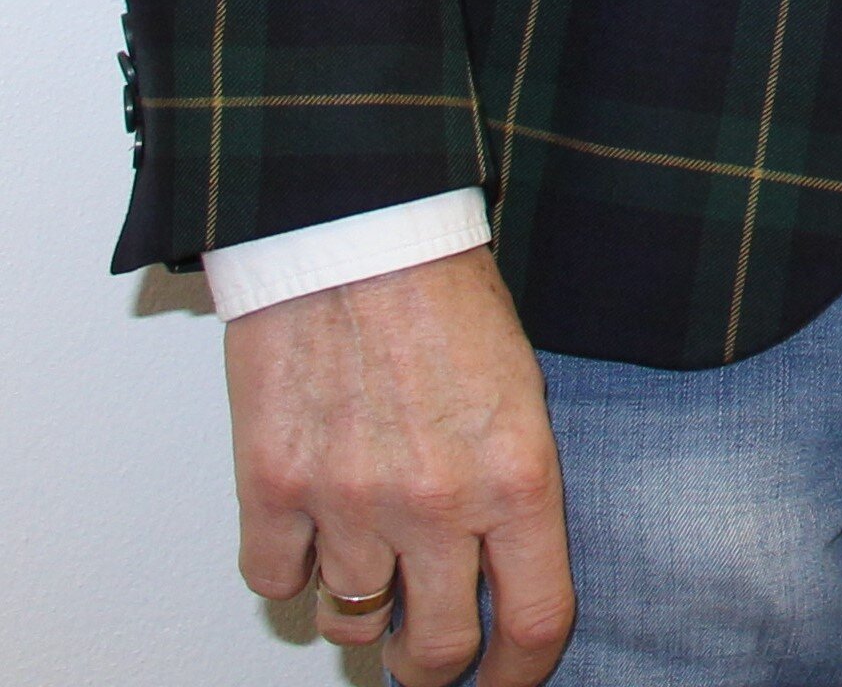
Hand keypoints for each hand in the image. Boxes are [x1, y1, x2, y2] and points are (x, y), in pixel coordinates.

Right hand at [225, 246, 570, 686]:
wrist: (358, 236)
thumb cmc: (447, 300)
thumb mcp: (522, 395)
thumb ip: (510, 490)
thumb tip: (497, 573)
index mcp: (517, 477)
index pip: (534, 621)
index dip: (521, 676)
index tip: (506, 686)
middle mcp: (435, 505)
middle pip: (434, 651)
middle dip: (431, 671)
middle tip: (426, 659)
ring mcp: (348, 504)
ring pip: (350, 621)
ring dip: (360, 611)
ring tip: (369, 571)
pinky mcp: (273, 490)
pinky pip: (275, 582)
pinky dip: (290, 571)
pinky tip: (309, 533)